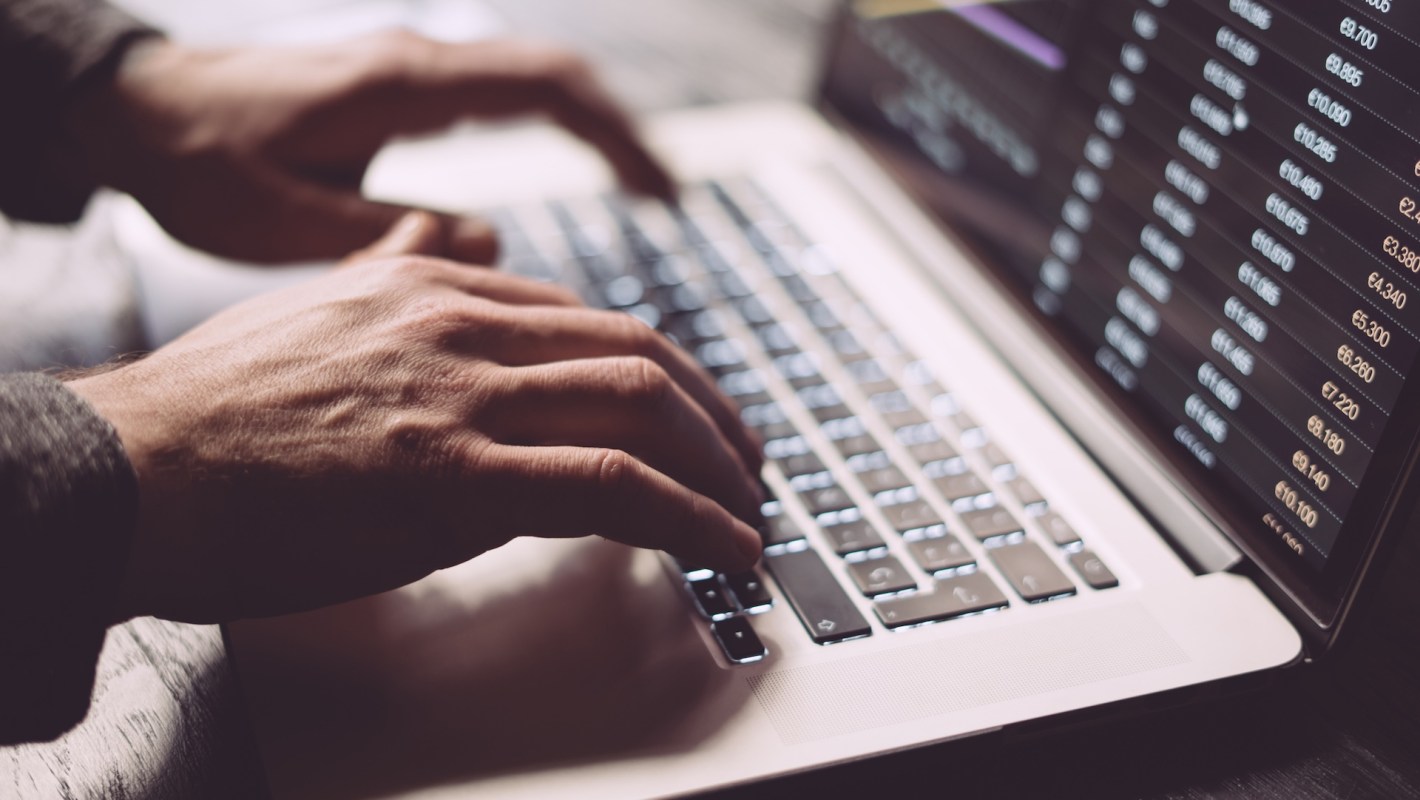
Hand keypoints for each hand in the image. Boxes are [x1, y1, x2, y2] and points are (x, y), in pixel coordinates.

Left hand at [65, 33, 673, 262]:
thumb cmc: (196, 161)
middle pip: (555, 77)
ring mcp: (412, 73)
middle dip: (620, 133)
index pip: (541, 86)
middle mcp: (417, 65)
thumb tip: (489, 240)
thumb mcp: (280, 217)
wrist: (137, 110)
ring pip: (531, 83)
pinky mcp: (401, 94)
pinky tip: (565, 175)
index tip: (657, 192)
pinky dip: (549, 134)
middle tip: (669, 199)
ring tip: (641, 195)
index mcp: (399, 85)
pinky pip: (500, 102)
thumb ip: (386, 237)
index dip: (612, 137)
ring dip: (591, 131)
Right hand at [68, 213, 761, 623]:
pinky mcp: (454, 476)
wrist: (127, 468)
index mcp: (433, 290)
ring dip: (717, 464)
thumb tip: (439, 244)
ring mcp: (462, 396)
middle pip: (638, 352)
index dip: (658, 371)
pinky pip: (613, 487)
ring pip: (642, 408)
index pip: (585, 318)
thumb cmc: (210, 409)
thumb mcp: (311, 305)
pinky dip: (690, 516)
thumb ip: (393, 275)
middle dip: (713, 412)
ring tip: (748, 508)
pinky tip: (724, 545)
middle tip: (746, 457)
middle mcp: (461, 325)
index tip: (687, 411)